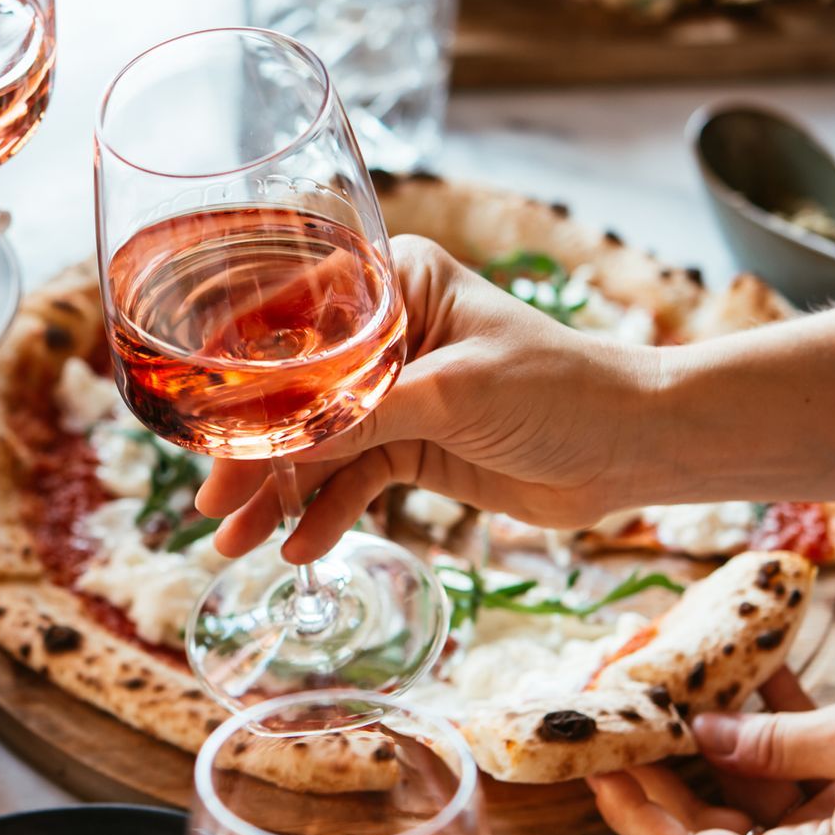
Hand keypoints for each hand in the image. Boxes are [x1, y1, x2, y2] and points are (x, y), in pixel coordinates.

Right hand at [196, 236, 661, 563]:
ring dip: (277, 492)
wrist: (637, 448)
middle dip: (251, 449)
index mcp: (394, 284)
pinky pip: (351, 481)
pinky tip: (300, 549)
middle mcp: (387, 334)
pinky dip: (325, 515)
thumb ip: (361, 416)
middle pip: (294, 392)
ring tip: (234, 542)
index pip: (292, 316)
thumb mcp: (452, 394)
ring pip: (315, 444)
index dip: (239, 366)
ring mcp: (397, 394)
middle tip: (210, 500)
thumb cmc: (560, 389)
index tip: (197, 412)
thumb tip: (275, 445)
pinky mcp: (412, 446)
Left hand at [589, 673, 834, 834]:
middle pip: (703, 828)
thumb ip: (774, 737)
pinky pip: (781, 781)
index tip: (598, 760)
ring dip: (704, 737)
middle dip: (656, 766)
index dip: (634, 814)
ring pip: (737, 799)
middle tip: (615, 707)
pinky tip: (738, 675)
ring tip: (662, 680)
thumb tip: (699, 729)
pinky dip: (761, 732)